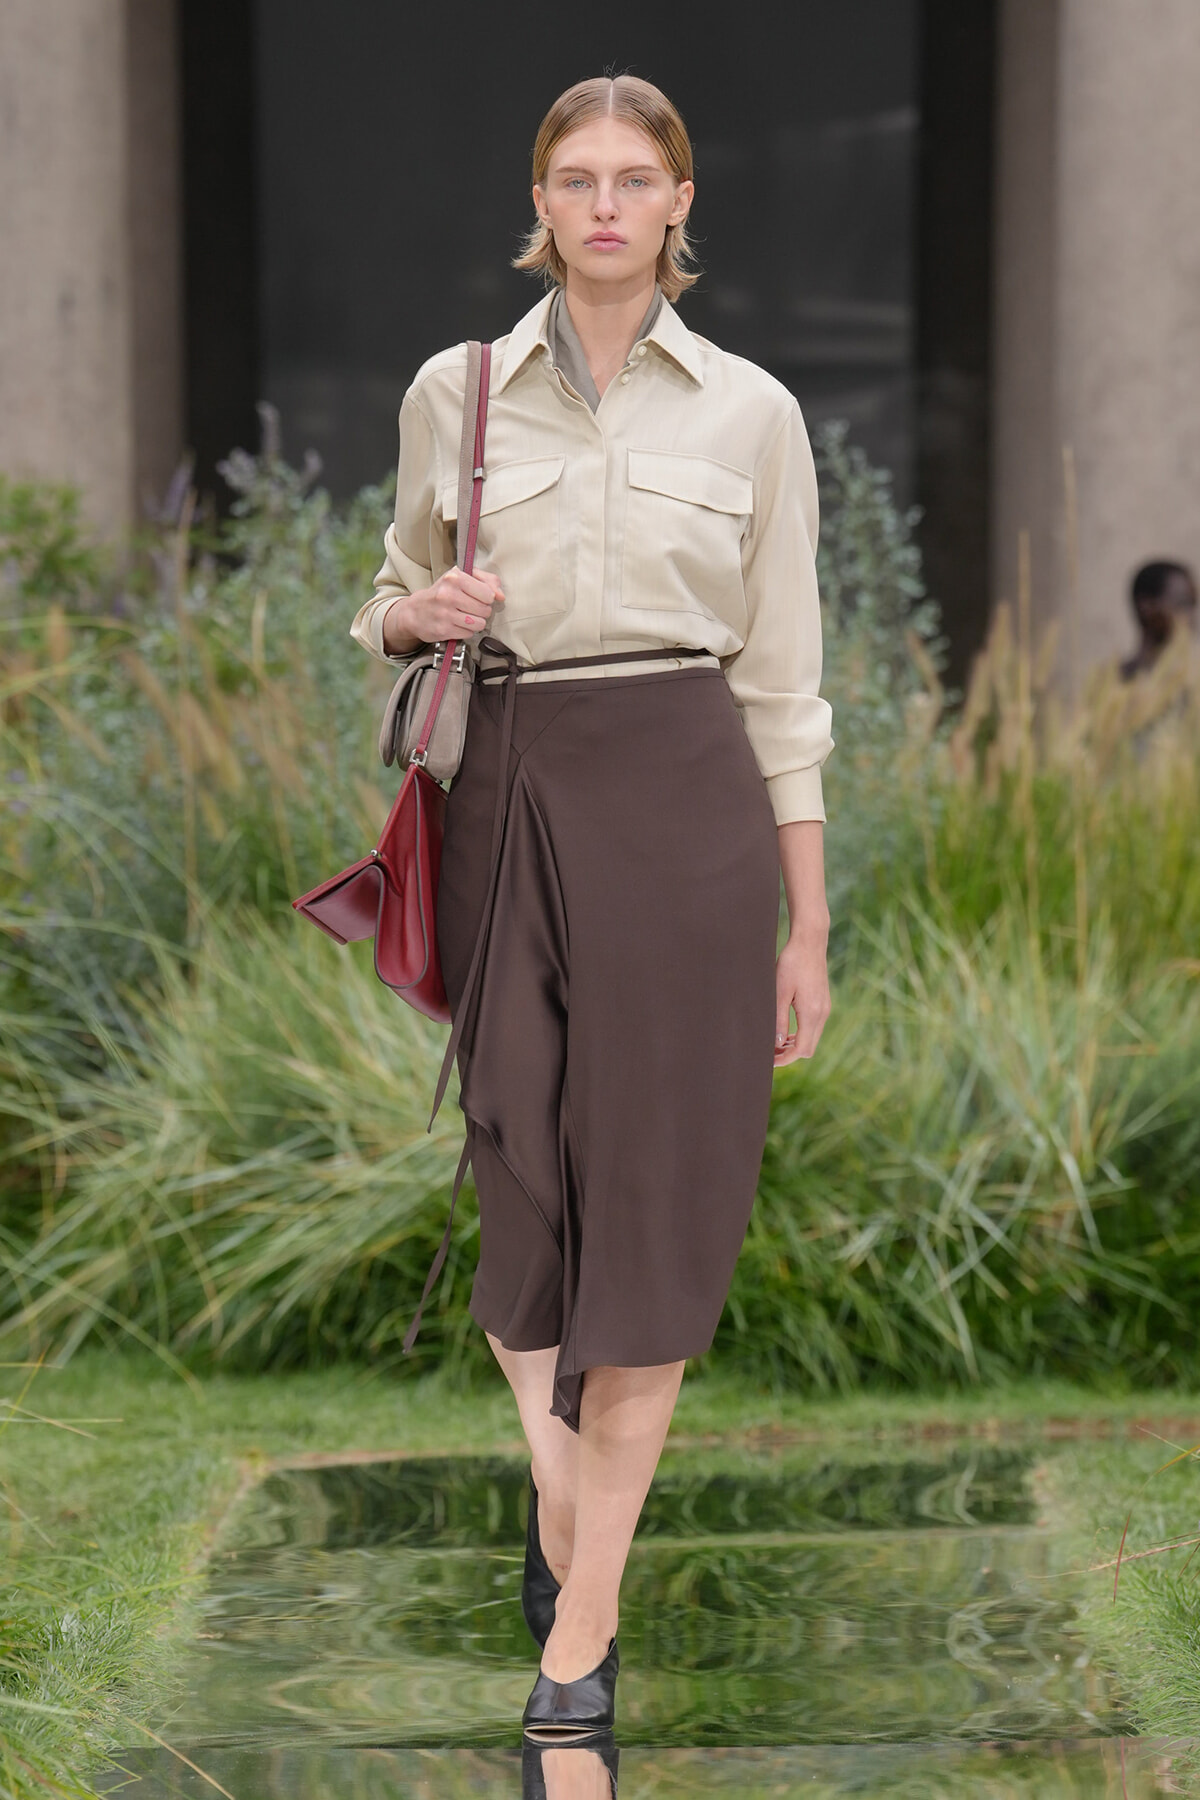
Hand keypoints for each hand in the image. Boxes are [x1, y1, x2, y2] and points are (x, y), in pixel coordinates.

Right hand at [382, 567, 504, 653]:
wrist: (414, 612)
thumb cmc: (441, 593)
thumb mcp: (461, 577)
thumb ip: (486, 580)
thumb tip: (501, 596)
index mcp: (455, 578)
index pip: (488, 594)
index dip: (486, 597)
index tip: (477, 597)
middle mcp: (449, 595)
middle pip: (485, 610)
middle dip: (481, 611)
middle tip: (469, 607)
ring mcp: (445, 614)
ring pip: (479, 624)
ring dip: (475, 622)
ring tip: (464, 616)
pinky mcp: (444, 630)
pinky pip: (469, 634)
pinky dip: (465, 631)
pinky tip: (456, 624)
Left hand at [773, 931, 830, 1065]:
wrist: (809, 942)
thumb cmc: (791, 964)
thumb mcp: (779, 993)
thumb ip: (779, 1020)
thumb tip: (776, 1044)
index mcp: (811, 1013)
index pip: (802, 1050)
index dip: (785, 1058)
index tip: (769, 1060)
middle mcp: (822, 1014)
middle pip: (809, 1048)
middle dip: (789, 1054)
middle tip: (769, 1052)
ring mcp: (825, 1008)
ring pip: (812, 1038)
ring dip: (795, 1044)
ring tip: (775, 1043)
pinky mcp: (824, 1002)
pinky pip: (814, 1027)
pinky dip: (801, 1033)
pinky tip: (786, 1029)